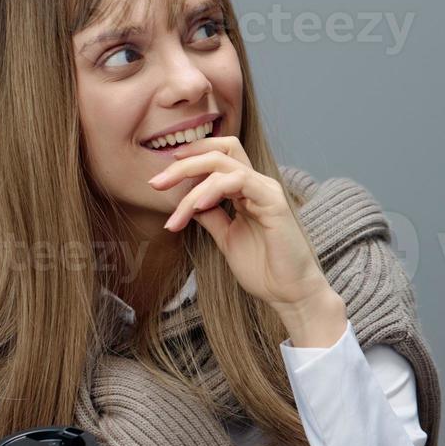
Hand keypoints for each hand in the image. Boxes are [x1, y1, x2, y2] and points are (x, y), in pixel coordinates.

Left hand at [148, 135, 334, 310]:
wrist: (289, 293)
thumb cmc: (263, 269)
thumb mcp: (226, 239)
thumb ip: (211, 217)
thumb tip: (188, 204)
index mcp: (246, 191)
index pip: (218, 157)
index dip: (190, 158)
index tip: (162, 176)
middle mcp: (257, 184)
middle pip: (218, 153)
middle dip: (182, 164)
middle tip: (155, 183)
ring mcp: (266, 190)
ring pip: (223, 166)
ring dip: (191, 184)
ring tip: (175, 214)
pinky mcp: (274, 201)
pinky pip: (240, 181)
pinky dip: (214, 190)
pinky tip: (197, 207)